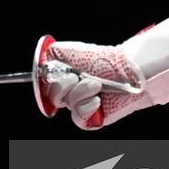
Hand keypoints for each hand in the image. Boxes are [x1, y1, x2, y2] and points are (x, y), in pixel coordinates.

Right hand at [35, 38, 154, 130]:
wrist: (127, 71)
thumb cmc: (104, 60)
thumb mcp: (72, 49)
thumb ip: (53, 53)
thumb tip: (42, 60)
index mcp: (66, 76)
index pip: (46, 85)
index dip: (47, 82)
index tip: (53, 74)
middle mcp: (73, 91)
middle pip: (53, 97)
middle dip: (63, 86)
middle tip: (76, 77)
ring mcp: (83, 105)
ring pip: (68, 106)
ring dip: (80, 93)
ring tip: (96, 85)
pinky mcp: (93, 118)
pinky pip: (79, 119)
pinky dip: (86, 108)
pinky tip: (97, 100)